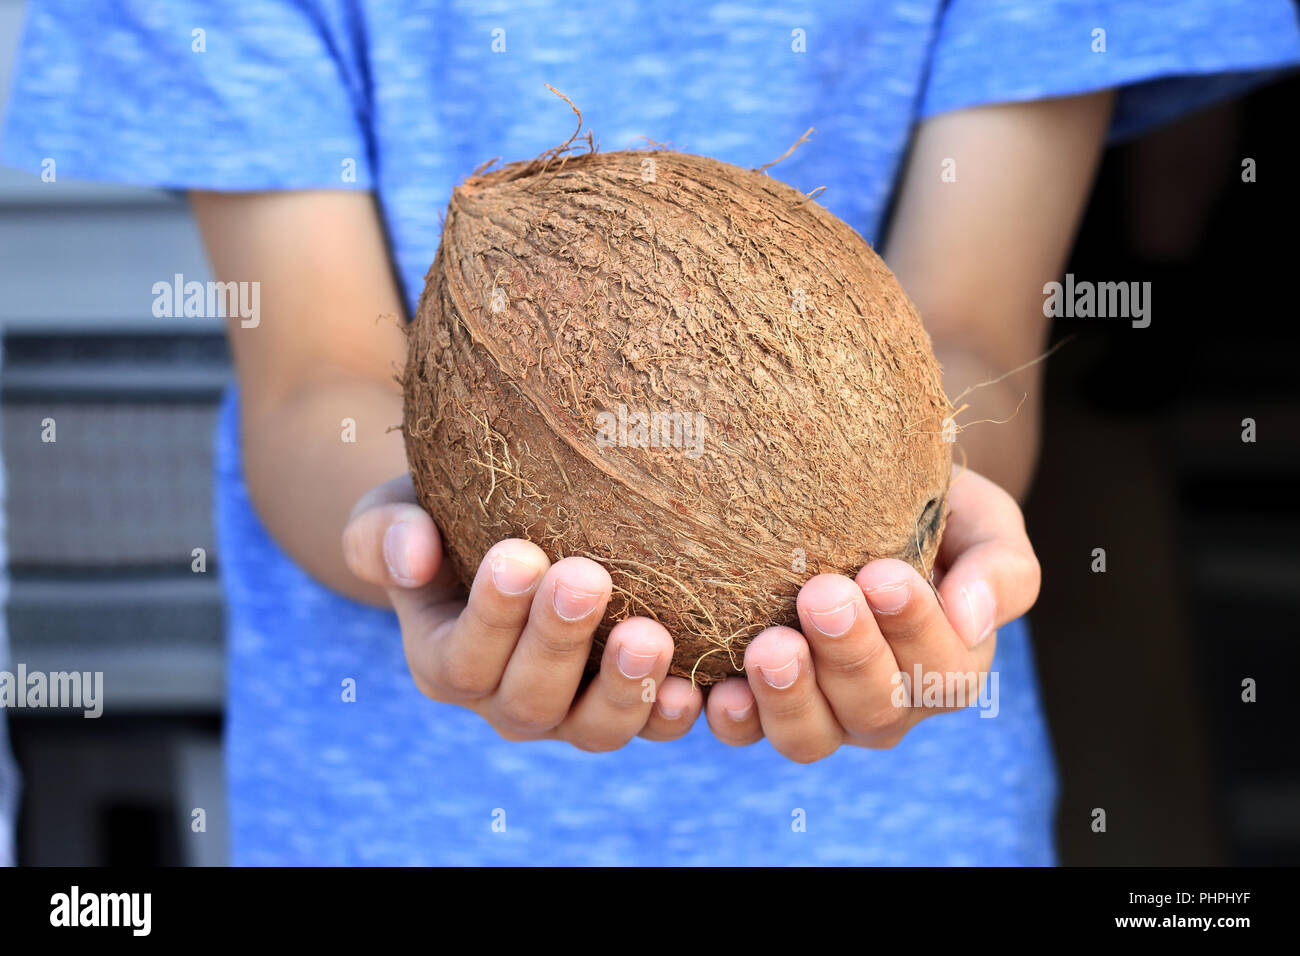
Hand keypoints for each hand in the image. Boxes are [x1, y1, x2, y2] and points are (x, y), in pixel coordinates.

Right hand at [342, 475, 703, 749]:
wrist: (505, 525)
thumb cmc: (444, 513)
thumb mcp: (397, 510)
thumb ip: (385, 531)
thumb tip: (410, 552)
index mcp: (445, 662)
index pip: (463, 656)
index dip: (491, 613)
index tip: (519, 553)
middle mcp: (505, 701)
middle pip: (530, 698)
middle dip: (558, 640)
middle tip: (586, 577)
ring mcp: (570, 712)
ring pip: (594, 728)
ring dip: (623, 687)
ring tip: (650, 635)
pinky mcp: (628, 705)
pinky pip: (652, 726)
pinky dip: (672, 714)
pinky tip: (696, 688)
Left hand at [704, 467, 1039, 761]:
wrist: (860, 494)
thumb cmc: (930, 508)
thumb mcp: (983, 520)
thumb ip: (1001, 569)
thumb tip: (974, 618)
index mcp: (948, 666)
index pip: (941, 671)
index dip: (914, 628)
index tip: (884, 574)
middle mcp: (888, 702)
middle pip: (875, 708)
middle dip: (849, 654)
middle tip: (823, 595)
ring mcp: (822, 710)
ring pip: (810, 738)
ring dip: (788, 698)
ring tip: (769, 647)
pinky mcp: (760, 702)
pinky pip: (745, 730)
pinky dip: (731, 717)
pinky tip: (714, 691)